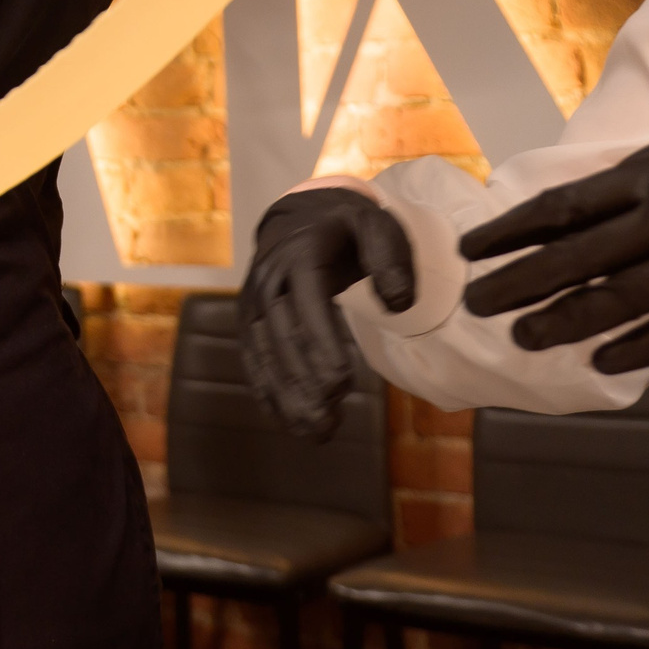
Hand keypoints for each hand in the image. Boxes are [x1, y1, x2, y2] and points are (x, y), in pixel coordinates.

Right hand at [239, 187, 415, 441]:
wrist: (301, 215)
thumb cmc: (348, 226)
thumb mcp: (376, 226)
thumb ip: (390, 260)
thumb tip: (398, 305)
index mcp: (300, 256)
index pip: (308, 304)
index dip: (321, 344)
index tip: (341, 383)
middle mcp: (268, 280)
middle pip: (281, 337)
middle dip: (302, 384)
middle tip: (327, 424)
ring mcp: (253, 300)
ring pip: (263, 353)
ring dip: (284, 396)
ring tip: (313, 433)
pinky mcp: (249, 318)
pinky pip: (252, 357)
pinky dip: (266, 389)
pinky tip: (283, 420)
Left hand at [462, 124, 648, 372]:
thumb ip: (627, 178)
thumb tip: (557, 207)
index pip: (565, 207)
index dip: (511, 231)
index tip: (470, 251)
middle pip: (583, 255)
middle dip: (522, 282)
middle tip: (477, 304)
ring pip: (626, 297)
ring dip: (568, 320)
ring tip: (524, 337)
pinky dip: (641, 348)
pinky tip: (600, 362)